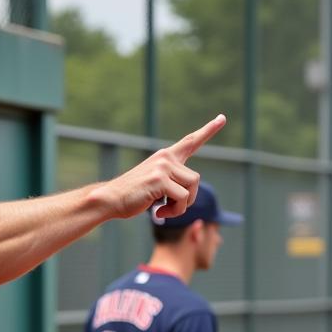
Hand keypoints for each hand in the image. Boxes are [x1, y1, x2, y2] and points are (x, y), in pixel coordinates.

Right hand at [101, 115, 226, 220]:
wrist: (110, 199)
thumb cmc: (132, 196)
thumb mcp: (155, 183)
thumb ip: (172, 181)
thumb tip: (188, 192)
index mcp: (165, 157)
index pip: (190, 141)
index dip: (208, 130)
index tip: (222, 118)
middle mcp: (165, 158)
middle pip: (195, 179)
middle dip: (188, 199)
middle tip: (169, 208)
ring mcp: (162, 167)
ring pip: (191, 189)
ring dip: (181, 206)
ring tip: (163, 211)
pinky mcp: (160, 180)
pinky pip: (181, 199)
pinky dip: (174, 212)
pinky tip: (159, 214)